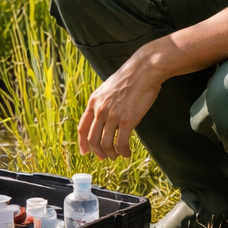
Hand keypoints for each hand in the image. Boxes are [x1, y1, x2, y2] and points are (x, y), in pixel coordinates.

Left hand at [77, 44, 166, 158]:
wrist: (144, 70)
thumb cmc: (130, 78)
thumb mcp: (108, 88)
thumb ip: (104, 103)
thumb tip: (105, 118)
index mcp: (94, 101)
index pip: (82, 127)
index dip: (83, 143)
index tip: (86, 152)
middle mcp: (100, 110)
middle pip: (92, 139)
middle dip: (98, 152)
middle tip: (105, 157)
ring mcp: (112, 116)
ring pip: (105, 144)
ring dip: (111, 154)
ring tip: (118, 155)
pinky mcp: (127, 121)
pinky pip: (121, 144)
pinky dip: (123, 152)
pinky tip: (127, 153)